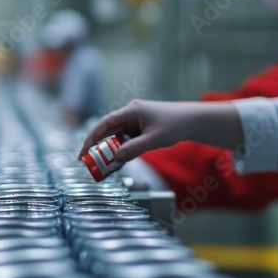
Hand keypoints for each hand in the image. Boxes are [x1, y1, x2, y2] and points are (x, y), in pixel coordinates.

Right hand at [78, 100, 243, 161]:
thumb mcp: (154, 140)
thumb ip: (134, 149)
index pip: (105, 123)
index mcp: (131, 111)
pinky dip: (121, 151)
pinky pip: (126, 140)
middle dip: (97, 146)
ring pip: (116, 137)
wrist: (194, 121)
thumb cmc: (176, 125)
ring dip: (109, 150)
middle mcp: (130, 114)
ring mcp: (135, 121)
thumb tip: (116, 158)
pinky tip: (117, 163)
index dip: (92, 137)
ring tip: (101, 166)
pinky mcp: (141, 129)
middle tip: (87, 162)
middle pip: (108, 131)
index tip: (83, 152)